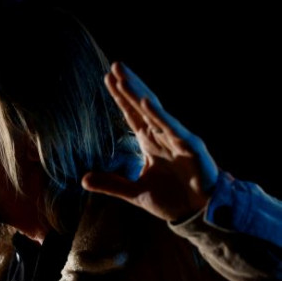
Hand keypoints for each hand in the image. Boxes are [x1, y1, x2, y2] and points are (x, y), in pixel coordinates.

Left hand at [82, 62, 219, 221]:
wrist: (198, 213)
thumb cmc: (172, 199)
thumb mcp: (135, 193)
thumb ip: (111, 184)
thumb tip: (83, 180)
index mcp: (150, 143)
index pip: (131, 115)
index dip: (120, 98)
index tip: (107, 79)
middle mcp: (162, 136)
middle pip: (141, 106)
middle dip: (128, 87)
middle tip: (115, 67)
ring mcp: (176, 139)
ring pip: (154, 112)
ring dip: (139, 94)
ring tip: (124, 78)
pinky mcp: (190, 147)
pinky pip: (172, 128)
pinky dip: (159, 115)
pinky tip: (146, 102)